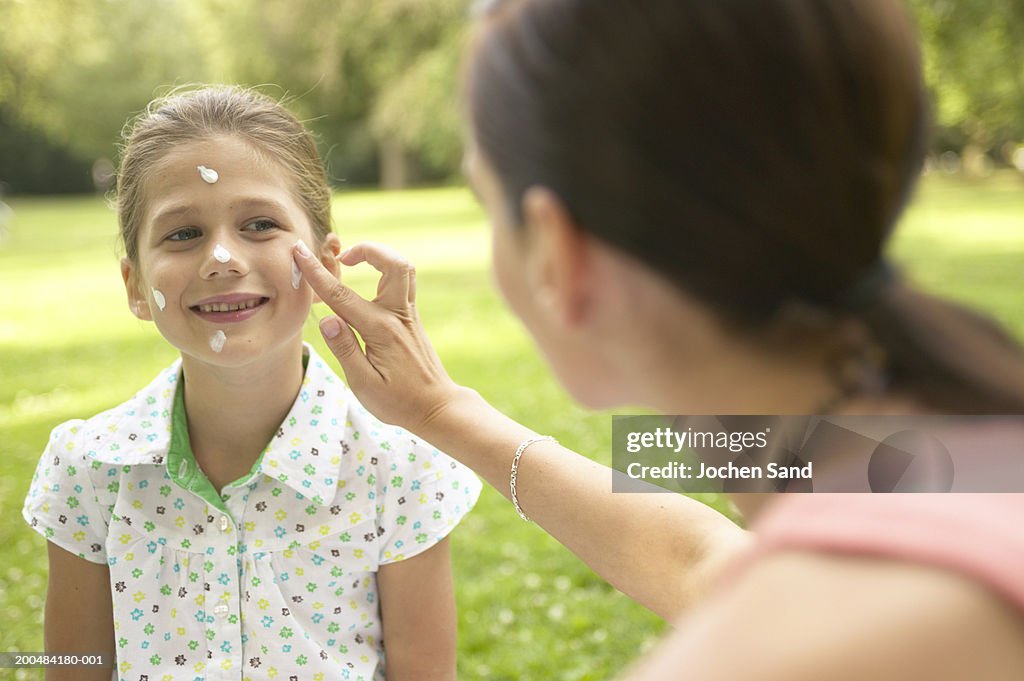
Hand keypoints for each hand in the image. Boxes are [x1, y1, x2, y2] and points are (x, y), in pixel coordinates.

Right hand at [292, 240, 466, 432]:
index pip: (342, 295)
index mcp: (380, 331)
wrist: (436, 406)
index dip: (317, 272)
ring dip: (380, 256)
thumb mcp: (363, 384)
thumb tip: (328, 319)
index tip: (299, 252)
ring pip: (404, 268)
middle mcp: (398, 316)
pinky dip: (386, 270)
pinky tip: (369, 281)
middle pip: (393, 264)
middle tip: (342, 257)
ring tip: (355, 261)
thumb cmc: (398, 401)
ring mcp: (408, 315)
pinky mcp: (412, 318)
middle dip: (366, 250)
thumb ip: (345, 349)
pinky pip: (404, 282)